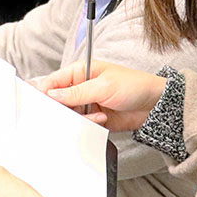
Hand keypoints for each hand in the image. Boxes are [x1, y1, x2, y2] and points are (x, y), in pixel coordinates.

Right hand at [37, 60, 168, 131]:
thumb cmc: (133, 85)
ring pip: (70, 114)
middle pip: (59, 99)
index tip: (41, 103)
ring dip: (79, 118)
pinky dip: (88, 125)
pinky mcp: (94, 117)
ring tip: (97, 115)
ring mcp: (88, 102)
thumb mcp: (103, 86)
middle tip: (70, 113)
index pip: (55, 80)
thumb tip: (52, 94)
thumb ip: (76, 92)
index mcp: (81, 71)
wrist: (155, 105)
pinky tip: (102, 119)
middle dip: (63, 108)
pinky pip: (82, 124)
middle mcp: (81, 86)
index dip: (45, 90)